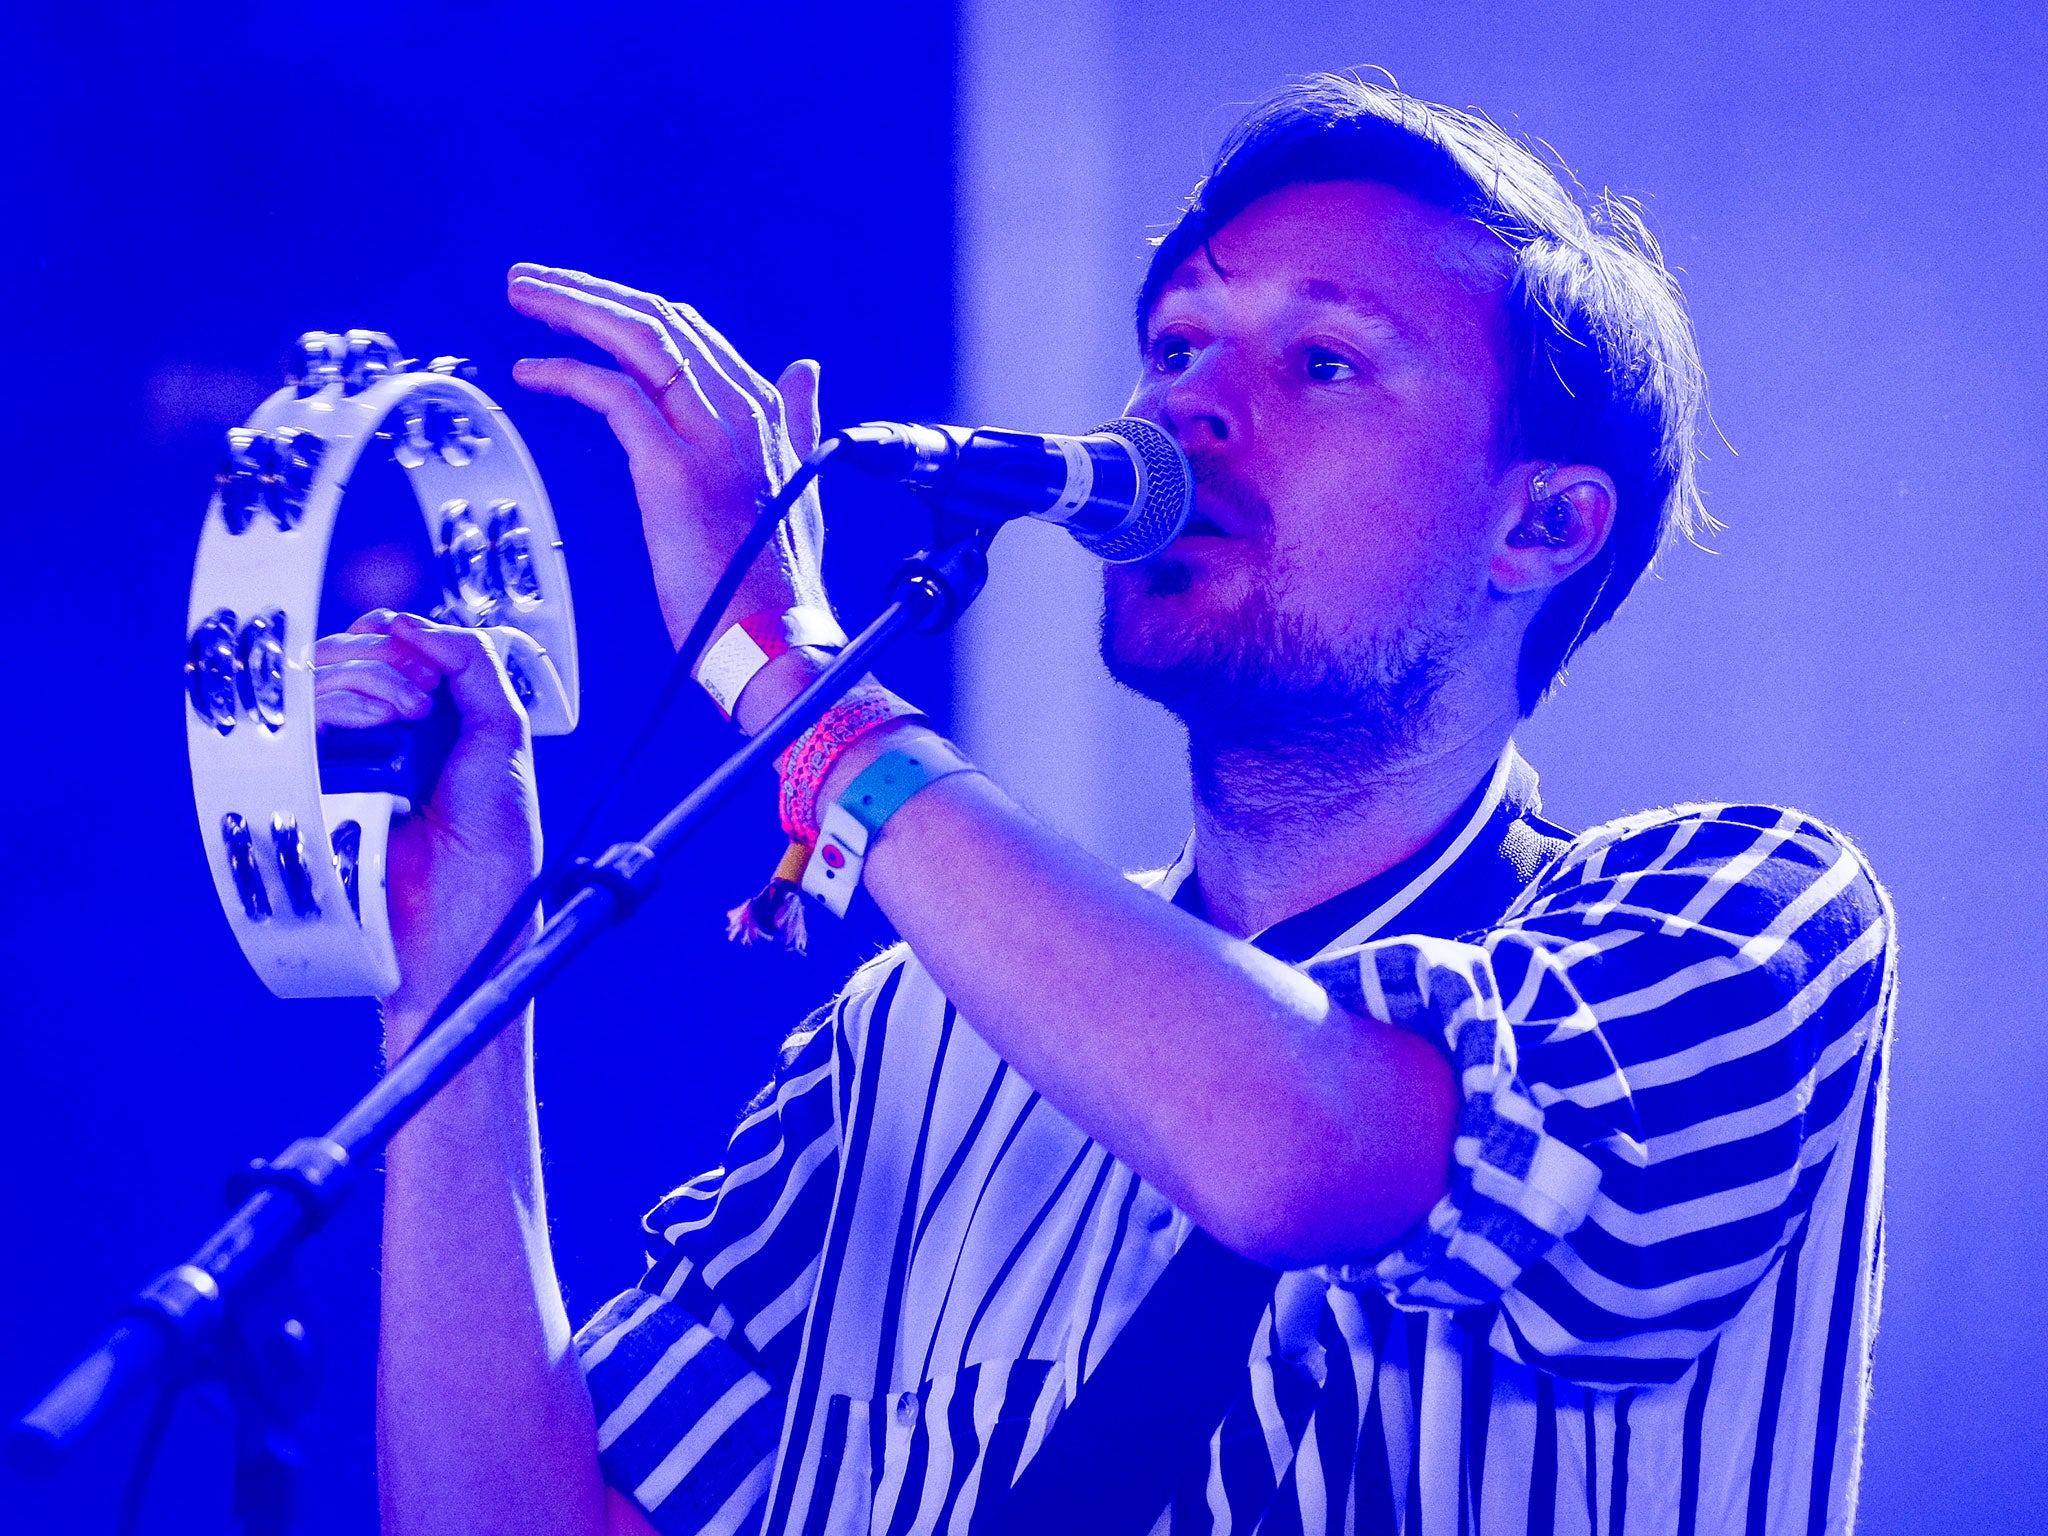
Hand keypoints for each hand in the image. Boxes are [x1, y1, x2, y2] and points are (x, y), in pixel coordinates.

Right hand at [313, 612, 541, 1039]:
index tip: (430, 661)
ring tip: (410, 717)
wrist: (464, 906)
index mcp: (425, 716)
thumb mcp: (502, 732)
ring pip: (320, 676)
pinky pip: (301, 718)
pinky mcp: (310, 782)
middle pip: (347, 649)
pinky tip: (381, 723)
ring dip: (369, 676)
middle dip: (386, 654)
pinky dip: (343, 702)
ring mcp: (341, 755)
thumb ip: (472, 662)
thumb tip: (410, 620)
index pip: (387, 643)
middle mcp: (378, 731)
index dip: (403, 636)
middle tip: (424, 697)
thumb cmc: (493, 834)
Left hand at [506, 264, 826, 649]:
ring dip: (572, 308)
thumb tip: (806, 369)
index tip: (586, 301)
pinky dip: (566, 373)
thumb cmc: (778, 582)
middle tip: (532, 282)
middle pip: (660, 322)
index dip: (633, 308)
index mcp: (766, 415)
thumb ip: (797, 420)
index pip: (693, 334)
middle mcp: (741, 413)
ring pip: (636, 340)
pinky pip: (613, 395)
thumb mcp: (798, 483)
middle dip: (590, 292)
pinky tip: (530, 371)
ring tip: (523, 296)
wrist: (778, 641)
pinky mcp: (671, 469)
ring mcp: (708, 437)